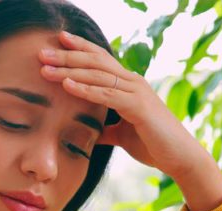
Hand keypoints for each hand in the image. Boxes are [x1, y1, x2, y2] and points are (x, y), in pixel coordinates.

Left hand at [37, 30, 202, 178]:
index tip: (58, 41)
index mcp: (129, 85)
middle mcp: (133, 82)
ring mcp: (137, 92)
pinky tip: (67, 85)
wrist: (180, 157)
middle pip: (95, 61)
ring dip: (70, 70)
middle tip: (42, 52)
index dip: (80, 48)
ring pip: (98, 75)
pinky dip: (86, 89)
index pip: (100, 60)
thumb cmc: (154, 145)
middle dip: (67, 55)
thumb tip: (91, 132)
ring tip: (46, 68)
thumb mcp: (122, 135)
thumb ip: (106, 129)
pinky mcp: (138, 107)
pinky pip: (107, 94)